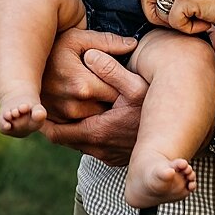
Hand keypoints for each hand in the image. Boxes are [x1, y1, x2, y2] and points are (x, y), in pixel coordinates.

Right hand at [38, 27, 140, 121]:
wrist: (19, 61)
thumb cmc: (53, 46)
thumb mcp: (78, 38)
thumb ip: (107, 42)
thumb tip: (133, 44)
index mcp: (83, 85)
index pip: (118, 93)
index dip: (124, 86)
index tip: (126, 81)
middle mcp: (73, 106)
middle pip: (108, 110)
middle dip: (115, 101)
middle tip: (117, 89)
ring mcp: (63, 118)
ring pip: (96, 120)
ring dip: (101, 111)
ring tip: (101, 96)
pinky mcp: (54, 124)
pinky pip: (79, 125)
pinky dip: (86, 117)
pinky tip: (86, 105)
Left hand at [41, 49, 147, 165]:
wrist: (177, 136)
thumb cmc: (157, 110)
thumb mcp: (137, 86)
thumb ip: (111, 70)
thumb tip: (89, 55)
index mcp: (96, 131)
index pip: (56, 133)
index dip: (43, 120)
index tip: (36, 106)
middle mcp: (99, 149)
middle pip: (64, 139)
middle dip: (55, 123)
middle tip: (46, 104)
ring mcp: (107, 156)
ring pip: (77, 144)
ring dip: (71, 129)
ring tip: (64, 109)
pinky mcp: (115, 159)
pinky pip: (91, 148)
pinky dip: (85, 135)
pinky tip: (89, 118)